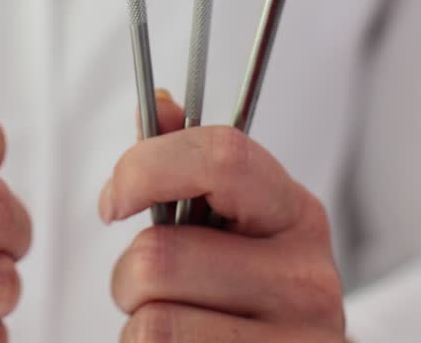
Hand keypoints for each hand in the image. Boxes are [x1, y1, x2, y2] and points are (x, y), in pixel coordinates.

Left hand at [102, 90, 344, 341]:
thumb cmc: (245, 293)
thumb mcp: (229, 225)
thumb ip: (190, 164)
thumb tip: (158, 101)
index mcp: (294, 213)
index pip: (222, 156)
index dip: (145, 168)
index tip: (112, 201)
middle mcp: (307, 276)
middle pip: (159, 256)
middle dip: (128, 276)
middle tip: (150, 290)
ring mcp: (298, 338)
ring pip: (152, 321)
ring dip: (138, 325)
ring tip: (173, 326)